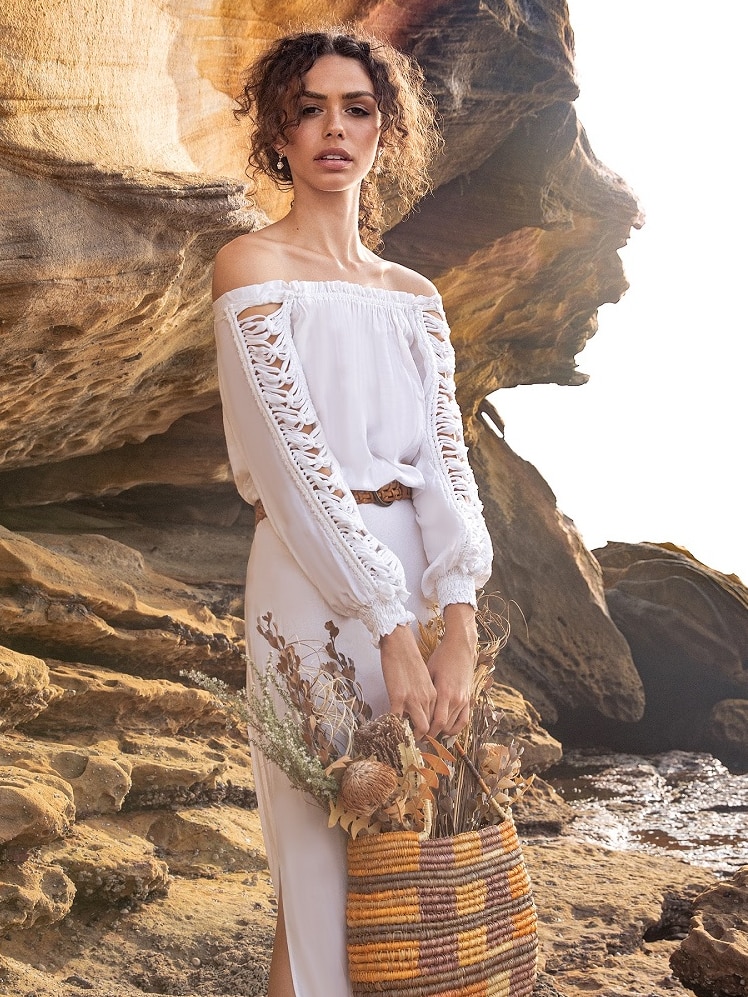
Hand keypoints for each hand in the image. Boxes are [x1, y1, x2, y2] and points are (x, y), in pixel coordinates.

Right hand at [380, 625, 436, 740]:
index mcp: (434, 695)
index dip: (429, 731)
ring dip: (411, 736)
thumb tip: (419, 706)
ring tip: (402, 738)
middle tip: (412, 742)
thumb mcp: (423, 678)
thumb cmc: (410, 658)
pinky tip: (389, 726)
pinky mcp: (398, 697)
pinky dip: (394, 726)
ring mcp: (413, 699)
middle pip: (430, 728)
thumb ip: (424, 693)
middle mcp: (427, 699)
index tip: (422, 736)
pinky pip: (397, 719)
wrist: (400, 644)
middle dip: (422, 738)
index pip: (436, 720)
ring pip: (419, 728)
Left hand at [426, 604, 476, 738]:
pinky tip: (447, 730)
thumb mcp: (429, 672)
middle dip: (432, 735)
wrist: (461, 647)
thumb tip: (411, 706)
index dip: (427, 732)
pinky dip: (456, 728)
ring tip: (431, 734)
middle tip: (421, 738)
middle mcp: (456, 699)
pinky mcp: (469, 698)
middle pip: (444, 726)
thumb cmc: (442, 657)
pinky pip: (464, 720)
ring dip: (443, 733)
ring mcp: (464, 699)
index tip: (417, 735)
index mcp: (444, 692)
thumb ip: (424, 691)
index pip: (437, 722)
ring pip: (454, 726)